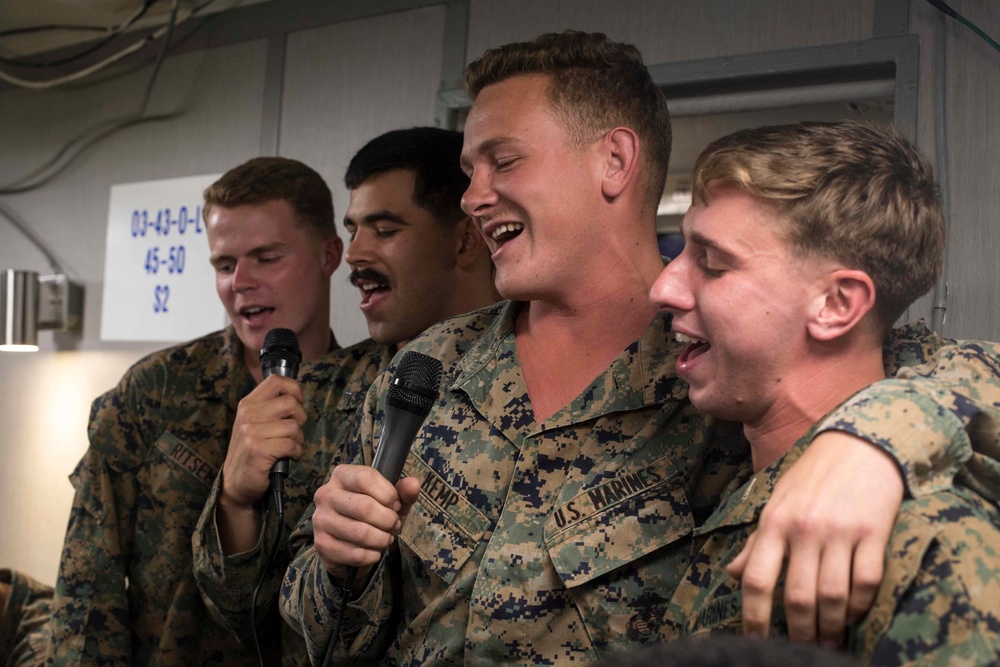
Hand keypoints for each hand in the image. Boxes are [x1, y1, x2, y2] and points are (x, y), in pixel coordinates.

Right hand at [221, 374, 305, 508]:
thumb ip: (270, 407)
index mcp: (248, 404)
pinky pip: (292, 445)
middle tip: (293, 432)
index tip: (298, 402)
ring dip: (298, 440)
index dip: (294, 389)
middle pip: (291, 403)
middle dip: (300, 418)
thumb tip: (296, 395)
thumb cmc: (252, 452)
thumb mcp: (254, 423)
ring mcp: (251, 432)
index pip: (276, 381)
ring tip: (289, 447)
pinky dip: (296, 453)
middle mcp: (248, 414)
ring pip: (293, 426)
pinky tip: (288, 457)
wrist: (235, 483)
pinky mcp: (258, 450)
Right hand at [311, 464, 420, 583]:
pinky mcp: (321, 544)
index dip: (388, 493)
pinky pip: (354, 553)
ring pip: (360, 532)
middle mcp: (326, 494)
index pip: (365, 477)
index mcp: (342, 475)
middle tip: (394, 525)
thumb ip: (404, 492)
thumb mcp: (391, 502)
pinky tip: (374, 551)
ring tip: (386, 538)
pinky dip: (372, 555)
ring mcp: (320, 520)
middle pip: (364, 507)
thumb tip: (413, 484)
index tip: (396, 505)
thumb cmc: (373, 516)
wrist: (350, 546)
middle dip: (387, 520)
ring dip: (381, 539)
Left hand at [726, 431, 903, 646]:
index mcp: (774, 522)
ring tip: (829, 641)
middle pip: (796, 595)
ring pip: (832, 595)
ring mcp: (840, 531)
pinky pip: (866, 581)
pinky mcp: (874, 532)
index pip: (756, 578)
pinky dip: (860, 605)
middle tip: (802, 649)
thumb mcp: (777, 502)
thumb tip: (731, 574)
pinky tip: (854, 614)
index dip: (753, 616)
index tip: (755, 640)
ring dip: (831, 626)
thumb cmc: (812, 477)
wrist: (860, 444)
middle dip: (798, 631)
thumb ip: (757, 542)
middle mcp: (804, 528)